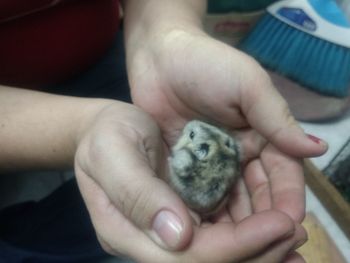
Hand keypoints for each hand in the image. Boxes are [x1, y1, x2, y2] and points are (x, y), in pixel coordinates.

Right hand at [73, 102, 308, 262]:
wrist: (104, 129)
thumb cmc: (105, 135)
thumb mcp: (112, 154)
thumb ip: (137, 194)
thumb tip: (178, 236)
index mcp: (127, 232)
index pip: (187, 257)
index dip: (236, 246)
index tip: (278, 224)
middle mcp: (150, 241)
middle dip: (256, 252)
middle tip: (296, 233)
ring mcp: (168, 231)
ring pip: (218, 254)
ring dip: (259, 248)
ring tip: (293, 234)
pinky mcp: (182, 216)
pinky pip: (220, 234)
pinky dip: (249, 234)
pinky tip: (272, 226)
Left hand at [126, 30, 326, 261]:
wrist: (159, 59)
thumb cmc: (206, 64)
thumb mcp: (247, 85)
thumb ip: (276, 117)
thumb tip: (317, 149)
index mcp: (262, 137)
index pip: (282, 177)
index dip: (286, 202)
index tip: (287, 228)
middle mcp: (240, 156)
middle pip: (257, 198)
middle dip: (262, 224)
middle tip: (263, 249)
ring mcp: (212, 166)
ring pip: (230, 205)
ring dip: (234, 229)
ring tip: (234, 251)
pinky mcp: (187, 170)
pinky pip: (198, 199)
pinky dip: (204, 218)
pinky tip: (202, 237)